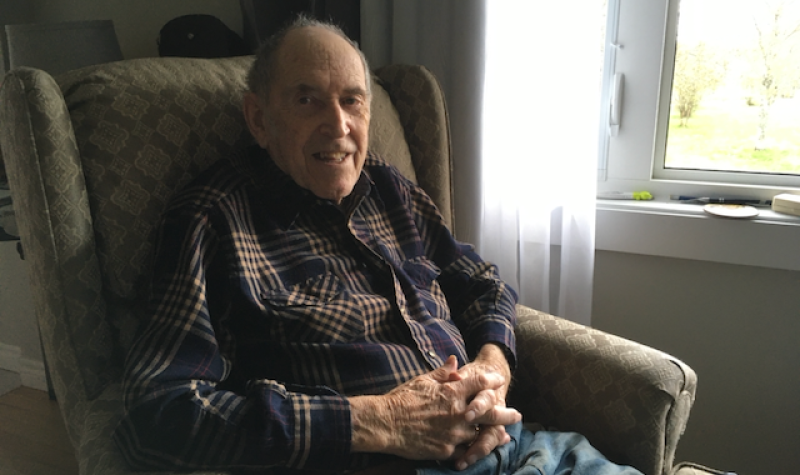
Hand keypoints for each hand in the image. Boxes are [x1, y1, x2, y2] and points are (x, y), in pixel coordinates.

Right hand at [350, 355, 520, 460]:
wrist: (386, 424)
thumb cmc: (402, 399)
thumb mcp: (422, 380)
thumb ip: (442, 373)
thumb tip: (454, 361)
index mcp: (452, 392)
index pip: (479, 383)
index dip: (491, 380)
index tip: (498, 380)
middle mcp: (458, 413)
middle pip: (490, 412)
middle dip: (506, 413)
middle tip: (517, 414)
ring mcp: (454, 433)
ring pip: (481, 435)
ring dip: (493, 435)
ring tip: (503, 436)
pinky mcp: (446, 451)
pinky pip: (465, 452)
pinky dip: (472, 451)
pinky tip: (479, 451)